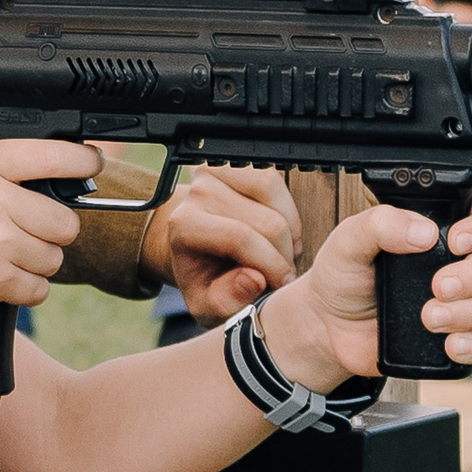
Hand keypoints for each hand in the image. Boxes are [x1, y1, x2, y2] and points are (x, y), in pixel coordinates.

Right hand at [0, 139, 103, 320]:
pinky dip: (24, 290)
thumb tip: (12, 166)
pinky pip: (38, 289)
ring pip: (54, 257)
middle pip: (64, 219)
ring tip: (6, 259)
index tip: (91, 164)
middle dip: (52, 231)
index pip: (50, 155)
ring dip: (37, 263)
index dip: (81, 161)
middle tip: (27, 233)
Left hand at [140, 165, 303, 322]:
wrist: (198, 254)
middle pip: (266, 222)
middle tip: (279, 276)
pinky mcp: (239, 165)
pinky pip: (277, 183)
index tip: (280, 285)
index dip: (269, 265)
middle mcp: (198, 193)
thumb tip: (253, 280)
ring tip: (279, 255)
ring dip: (288, 234)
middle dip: (281, 256)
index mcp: (184, 225)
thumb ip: (227, 301)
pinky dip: (288, 214)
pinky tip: (279, 235)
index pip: (239, 237)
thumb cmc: (206, 279)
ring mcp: (218, 174)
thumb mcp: (209, 306)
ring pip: (276, 202)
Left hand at [256, 192, 471, 385]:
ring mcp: (465, 299)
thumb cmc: (342, 276)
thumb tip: (425, 233)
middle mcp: (461, 260)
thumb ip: (380, 225)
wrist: (328, 326)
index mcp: (440, 227)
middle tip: (437, 287)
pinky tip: (451, 345)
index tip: (456, 241)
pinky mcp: (462, 334)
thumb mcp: (348, 242)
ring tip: (429, 319)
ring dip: (470, 312)